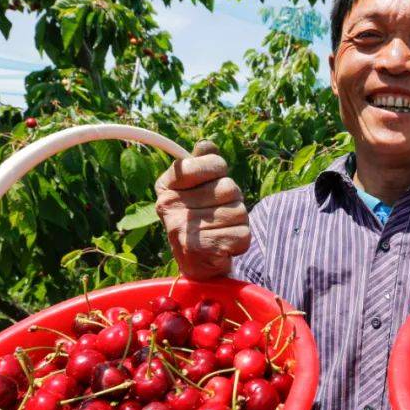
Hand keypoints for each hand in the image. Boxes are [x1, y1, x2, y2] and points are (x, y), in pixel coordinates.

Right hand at [155, 140, 249, 279]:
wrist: (197, 264)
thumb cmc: (200, 219)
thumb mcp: (198, 187)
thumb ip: (203, 163)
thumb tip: (206, 145)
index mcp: (166, 186)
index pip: (211, 161)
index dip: (219, 170)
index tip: (211, 182)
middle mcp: (169, 206)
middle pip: (229, 188)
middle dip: (232, 201)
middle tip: (218, 214)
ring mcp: (182, 230)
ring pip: (239, 212)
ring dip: (238, 222)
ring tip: (221, 231)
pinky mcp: (200, 251)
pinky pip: (242, 235)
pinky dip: (239, 241)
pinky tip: (223, 246)